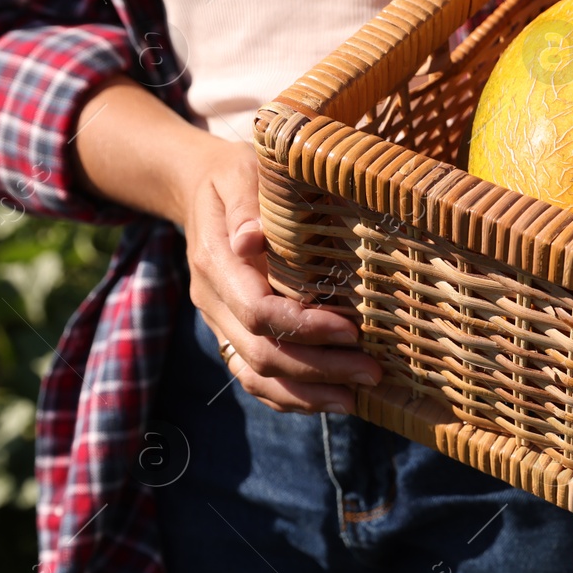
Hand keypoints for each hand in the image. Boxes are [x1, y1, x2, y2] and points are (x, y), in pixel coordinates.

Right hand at [181, 139, 382, 412]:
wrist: (199, 189)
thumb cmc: (236, 176)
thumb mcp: (242, 173)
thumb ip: (246, 205)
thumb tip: (252, 237)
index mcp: (216, 262)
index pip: (258, 310)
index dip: (305, 327)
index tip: (351, 330)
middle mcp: (213, 299)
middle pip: (261, 352)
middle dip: (319, 368)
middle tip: (372, 372)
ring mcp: (219, 321)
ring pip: (254, 374)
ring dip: (306, 393)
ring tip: (356, 399)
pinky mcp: (231, 333)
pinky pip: (252, 377)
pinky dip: (289, 396)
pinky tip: (329, 400)